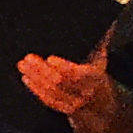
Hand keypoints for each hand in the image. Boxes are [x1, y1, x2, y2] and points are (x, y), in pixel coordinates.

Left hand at [16, 52, 132, 132]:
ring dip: (35, 78)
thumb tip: (109, 25)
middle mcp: (84, 92)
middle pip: (60, 82)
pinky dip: (36, 89)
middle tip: (28, 59)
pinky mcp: (63, 108)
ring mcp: (73, 102)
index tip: (50, 59)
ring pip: (51, 91)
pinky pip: (48, 100)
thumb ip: (102, 43)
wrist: (102, 102)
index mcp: (95, 78)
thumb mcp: (102, 60)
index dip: (63, 67)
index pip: (77, 74)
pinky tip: (27, 78)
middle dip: (42, 70)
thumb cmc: (97, 76)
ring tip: (23, 65)